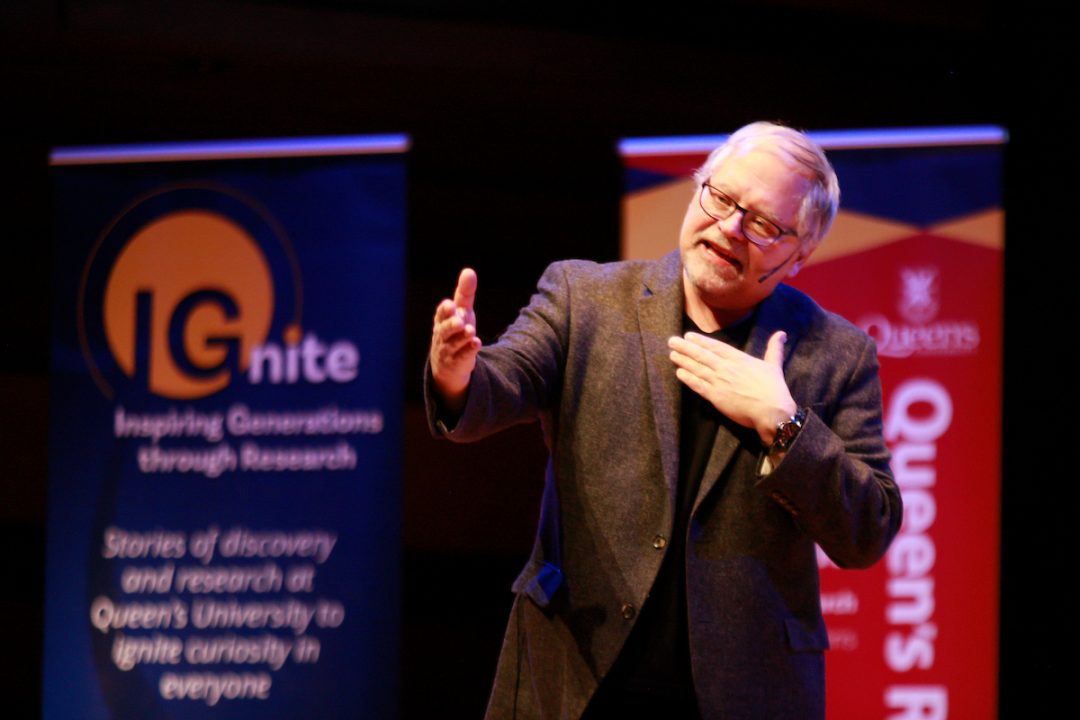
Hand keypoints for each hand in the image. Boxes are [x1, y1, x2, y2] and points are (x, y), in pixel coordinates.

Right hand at [430, 268, 481, 412]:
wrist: (448, 365)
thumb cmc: (455, 331)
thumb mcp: (461, 311)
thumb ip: (465, 293)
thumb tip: (469, 271)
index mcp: (442, 320)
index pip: (441, 314)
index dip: (445, 310)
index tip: (451, 305)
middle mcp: (443, 335)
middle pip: (445, 330)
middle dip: (451, 325)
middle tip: (459, 321)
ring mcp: (449, 350)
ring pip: (454, 344)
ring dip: (462, 337)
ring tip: (470, 330)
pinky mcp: (458, 363)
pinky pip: (463, 357)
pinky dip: (469, 350)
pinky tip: (477, 343)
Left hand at [668, 330, 796, 444]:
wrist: (771, 412)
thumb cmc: (774, 389)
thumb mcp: (774, 365)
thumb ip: (774, 348)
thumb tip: (781, 333)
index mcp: (739, 359)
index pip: (716, 347)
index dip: (701, 341)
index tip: (688, 335)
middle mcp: (726, 368)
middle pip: (702, 355)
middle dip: (686, 347)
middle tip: (672, 341)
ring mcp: (719, 382)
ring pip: (697, 369)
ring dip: (683, 361)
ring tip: (672, 354)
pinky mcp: (716, 397)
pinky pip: (698, 386)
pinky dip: (688, 379)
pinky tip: (679, 373)